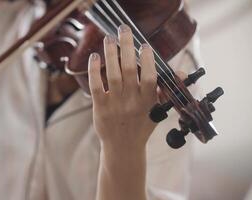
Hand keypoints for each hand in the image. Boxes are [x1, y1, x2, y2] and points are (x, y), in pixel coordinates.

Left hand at [88, 24, 157, 153]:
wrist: (123, 148)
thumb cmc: (141, 126)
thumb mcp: (158, 111)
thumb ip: (166, 91)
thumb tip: (180, 72)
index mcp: (149, 102)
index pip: (151, 77)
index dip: (148, 59)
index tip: (144, 44)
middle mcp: (133, 102)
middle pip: (130, 70)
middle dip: (127, 46)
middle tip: (124, 29)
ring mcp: (115, 105)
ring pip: (113, 74)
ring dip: (110, 53)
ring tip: (109, 38)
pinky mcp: (100, 108)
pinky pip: (96, 86)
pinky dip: (95, 70)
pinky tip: (94, 57)